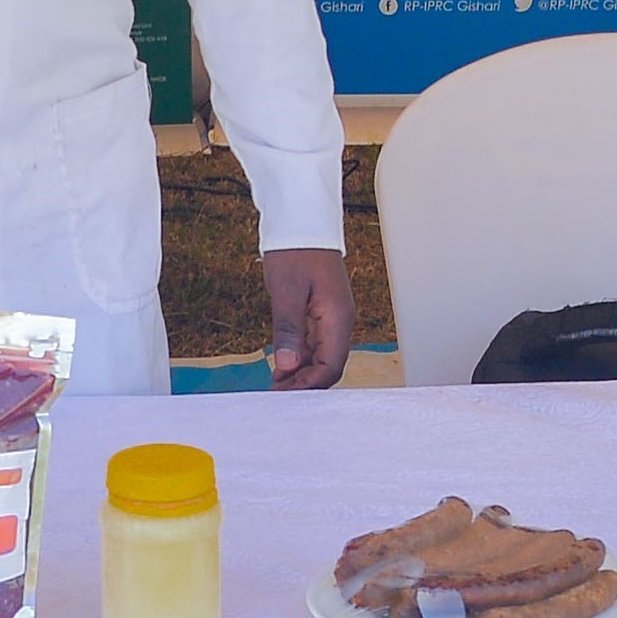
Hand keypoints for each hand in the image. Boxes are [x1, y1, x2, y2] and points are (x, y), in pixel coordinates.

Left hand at [262, 247, 354, 389]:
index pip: (330, 367)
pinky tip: (282, 366)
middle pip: (329, 367)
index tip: (281, 396)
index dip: (307, 386)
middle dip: (304, 384)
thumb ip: (288, 330)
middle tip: (275, 396)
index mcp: (338, 318)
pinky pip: (317, 344)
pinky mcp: (324, 312)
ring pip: (323, 357)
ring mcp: (334, 317)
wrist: (303, 220)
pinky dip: (301, 358)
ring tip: (275, 385)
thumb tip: (286, 367)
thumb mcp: (286, 291)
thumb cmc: (295, 251)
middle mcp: (341, 321)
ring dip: (301, 373)